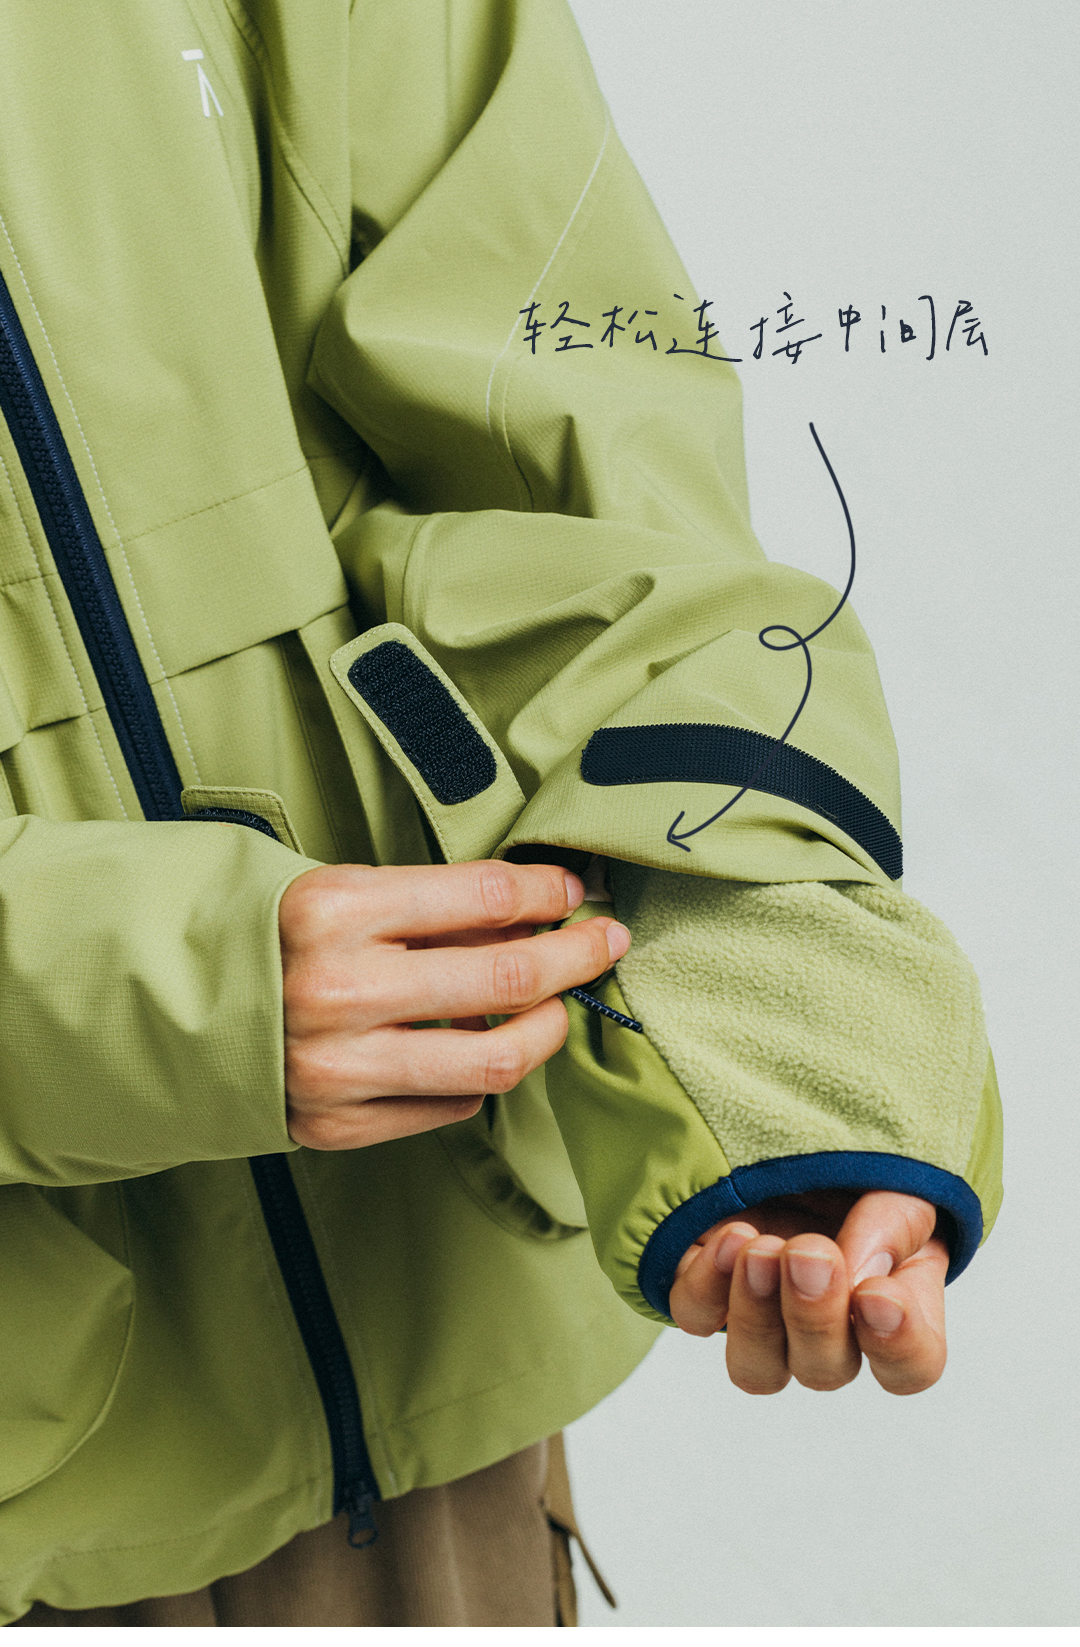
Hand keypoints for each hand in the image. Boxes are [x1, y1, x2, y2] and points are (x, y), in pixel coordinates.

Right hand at [278, 859, 628, 1149]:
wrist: (169, 1011)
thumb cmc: (268, 939)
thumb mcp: (340, 893)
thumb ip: (432, 910)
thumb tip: (536, 920)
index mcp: (334, 910)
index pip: (483, 896)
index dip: (547, 893)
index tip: (575, 891)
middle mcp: (337, 990)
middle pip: (506, 979)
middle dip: (576, 955)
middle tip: (607, 941)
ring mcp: (338, 1066)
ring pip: (494, 1059)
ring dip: (548, 1029)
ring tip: (558, 1008)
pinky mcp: (337, 1123)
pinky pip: (450, 1104)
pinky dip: (478, 1076)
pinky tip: (475, 1049)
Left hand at [669, 1190, 947, 1394]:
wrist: (787, 1128)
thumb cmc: (852, 1165)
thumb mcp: (891, 1179)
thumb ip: (891, 1227)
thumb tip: (858, 1276)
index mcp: (890, 1306)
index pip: (910, 1365)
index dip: (897, 1346)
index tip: (876, 1295)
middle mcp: (825, 1328)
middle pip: (823, 1371)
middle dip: (814, 1319)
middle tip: (808, 1254)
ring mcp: (760, 1316)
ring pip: (755, 1368)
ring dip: (757, 1317)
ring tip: (760, 1252)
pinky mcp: (704, 1289)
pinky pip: (697, 1317)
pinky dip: (708, 1285)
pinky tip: (729, 1237)